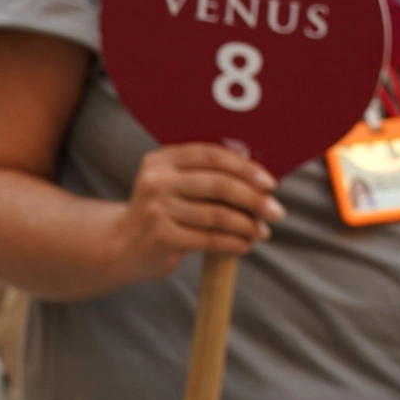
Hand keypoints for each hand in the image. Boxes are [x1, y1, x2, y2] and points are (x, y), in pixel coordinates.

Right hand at [113, 143, 282, 283]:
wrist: (122, 244)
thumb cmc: (164, 211)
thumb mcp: (176, 184)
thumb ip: (209, 175)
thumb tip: (263, 180)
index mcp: (163, 159)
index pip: (213, 155)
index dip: (246, 168)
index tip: (271, 184)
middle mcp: (157, 181)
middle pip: (219, 185)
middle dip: (255, 199)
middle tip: (277, 212)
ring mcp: (156, 209)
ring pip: (218, 215)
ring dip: (248, 225)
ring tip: (262, 232)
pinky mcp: (161, 237)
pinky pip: (209, 239)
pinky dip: (233, 243)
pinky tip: (245, 245)